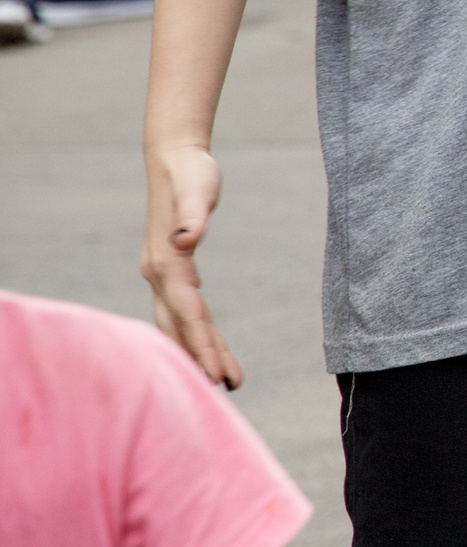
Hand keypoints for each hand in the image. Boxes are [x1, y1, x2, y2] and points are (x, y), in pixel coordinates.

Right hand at [141, 142, 242, 387]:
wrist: (175, 159)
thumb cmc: (191, 173)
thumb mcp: (198, 189)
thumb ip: (193, 215)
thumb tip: (186, 239)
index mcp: (166, 262)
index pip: (188, 312)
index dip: (202, 343)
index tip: (216, 373)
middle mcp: (159, 274)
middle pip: (180, 326)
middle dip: (200, 358)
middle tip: (225, 387)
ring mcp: (163, 275)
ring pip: (180, 324)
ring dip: (200, 351)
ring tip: (226, 379)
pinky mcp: (173, 271)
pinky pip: (185, 310)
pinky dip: (198, 331)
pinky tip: (212, 348)